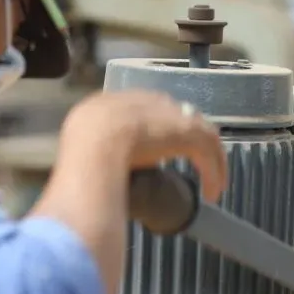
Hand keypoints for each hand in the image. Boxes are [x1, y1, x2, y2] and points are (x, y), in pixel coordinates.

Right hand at [61, 90, 227, 202]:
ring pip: (199, 134)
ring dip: (209, 161)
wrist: (93, 147)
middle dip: (189, 140)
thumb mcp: (81, 149)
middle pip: (177, 116)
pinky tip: (212, 192)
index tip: (163, 153)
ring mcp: (168, 114)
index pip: (145, 110)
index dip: (158, 131)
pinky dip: (213, 173)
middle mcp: (144, 101)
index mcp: (115, 101)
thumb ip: (94, 154)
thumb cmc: (80, 155)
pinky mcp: (188, 132)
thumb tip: (95, 173)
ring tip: (212, 186)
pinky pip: (208, 152)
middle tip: (195, 164)